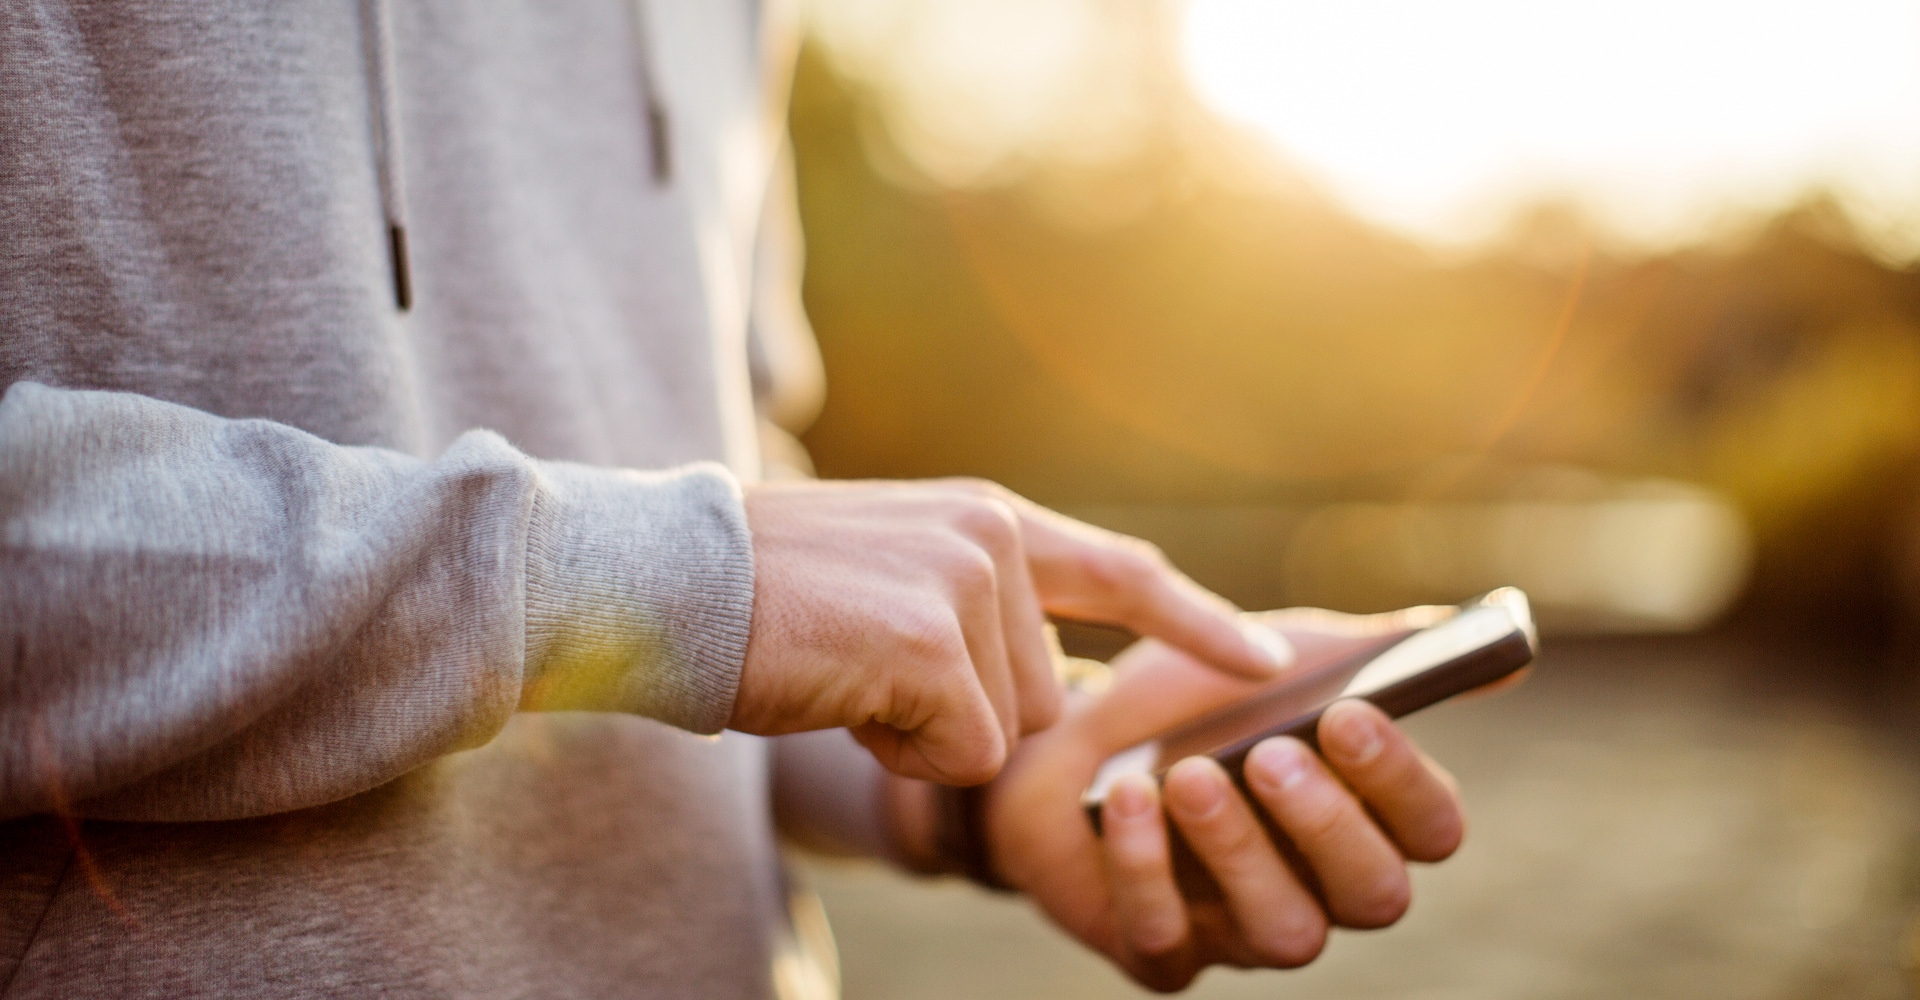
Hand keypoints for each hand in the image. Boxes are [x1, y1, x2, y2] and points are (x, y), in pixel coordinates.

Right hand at [733, 479, 1289, 784]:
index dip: (1197, 623)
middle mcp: (988, 536)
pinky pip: (962, 754)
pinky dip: (900, 754)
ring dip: (924, 735)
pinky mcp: (930, 640)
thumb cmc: (762, 599)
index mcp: (984, 518)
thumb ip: (973, 612)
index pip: (1118, 569)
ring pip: (1003, 732)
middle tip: (863, 669)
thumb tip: (1047, 697)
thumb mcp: (887, 577)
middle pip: (1044, 695)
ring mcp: (963, 582)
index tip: (1269, 661)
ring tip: (843, 671)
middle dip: (963, 715)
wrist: (659, 583)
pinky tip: (838, 695)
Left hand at [976, 617, 1467, 991]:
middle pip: (1375, 896)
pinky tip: (1124, 798)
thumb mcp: (1287, 657)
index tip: (1349, 713)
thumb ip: (1382, 652)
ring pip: (1286, 934)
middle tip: (1270, 751)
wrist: (1067, 735)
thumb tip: (1491, 638)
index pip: (1430, 829)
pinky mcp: (1160, 954)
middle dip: (1328, 823)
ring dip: (1241, 850)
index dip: (1400, 779)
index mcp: (1367, 820)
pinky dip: (1144, 865)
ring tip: (1192, 774)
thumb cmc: (1192, 701)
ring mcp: (1242, 933)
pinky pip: (1166, 940)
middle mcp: (1322, 891)